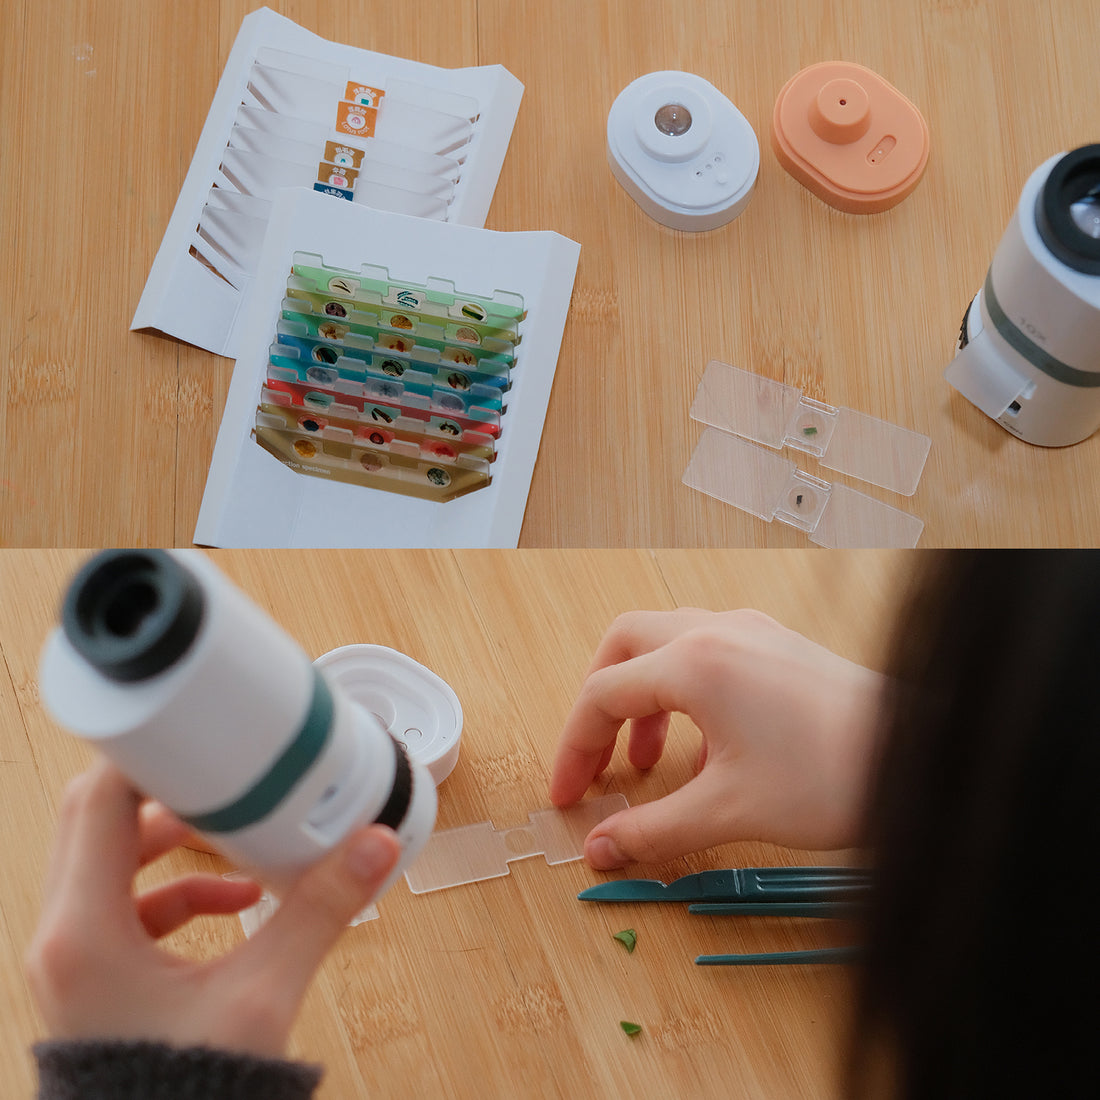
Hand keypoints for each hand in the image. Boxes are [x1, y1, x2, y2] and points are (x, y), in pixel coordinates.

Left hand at [26, 759, 399, 1057]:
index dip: (146, 756)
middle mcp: (64, 937)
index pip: (99, 803)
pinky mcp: (96, 980)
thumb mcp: (260, 997)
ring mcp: (75, 960)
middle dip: (168, 793)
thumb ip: (318, 912)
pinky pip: (128, 908)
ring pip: (113, 863)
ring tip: (237, 836)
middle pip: (102, 822)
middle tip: (222, 771)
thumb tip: (372, 846)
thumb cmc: (182, 1095)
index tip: (194, 730)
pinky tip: (238, 901)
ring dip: (174, 840)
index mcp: (84, 931)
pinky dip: (178, 891)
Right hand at [549, 609, 884, 867]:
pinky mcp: (778, 646)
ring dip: (643, 694)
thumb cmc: (834, 775)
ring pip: (667, 641)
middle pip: (625, 644)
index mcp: (696, 662)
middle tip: (597, 754)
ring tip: (646, 757)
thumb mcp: (730, 809)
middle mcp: (717, 631)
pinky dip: (685, 690)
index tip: (570, 793)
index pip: (604, 694)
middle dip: (599, 699)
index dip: (575, 747)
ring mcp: (752, 632)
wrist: (926, 754)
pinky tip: (703, 748)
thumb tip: (601, 848)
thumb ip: (655, 829)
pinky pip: (708, 651)